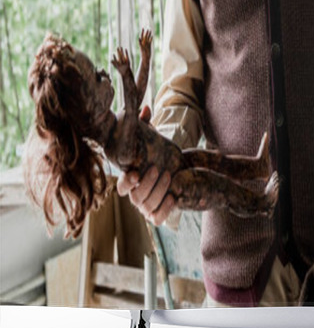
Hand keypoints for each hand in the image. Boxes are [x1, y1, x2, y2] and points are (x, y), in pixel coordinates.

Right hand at [116, 106, 175, 225]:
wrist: (177, 169)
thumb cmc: (159, 154)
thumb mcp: (153, 139)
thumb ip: (146, 126)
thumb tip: (145, 109)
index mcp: (131, 179)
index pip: (121, 186)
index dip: (125, 182)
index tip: (134, 173)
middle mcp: (136, 194)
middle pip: (134, 197)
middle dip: (146, 184)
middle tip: (158, 169)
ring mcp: (147, 205)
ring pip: (147, 206)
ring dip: (158, 192)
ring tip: (169, 176)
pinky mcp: (159, 212)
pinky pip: (158, 218)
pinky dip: (165, 210)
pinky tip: (174, 197)